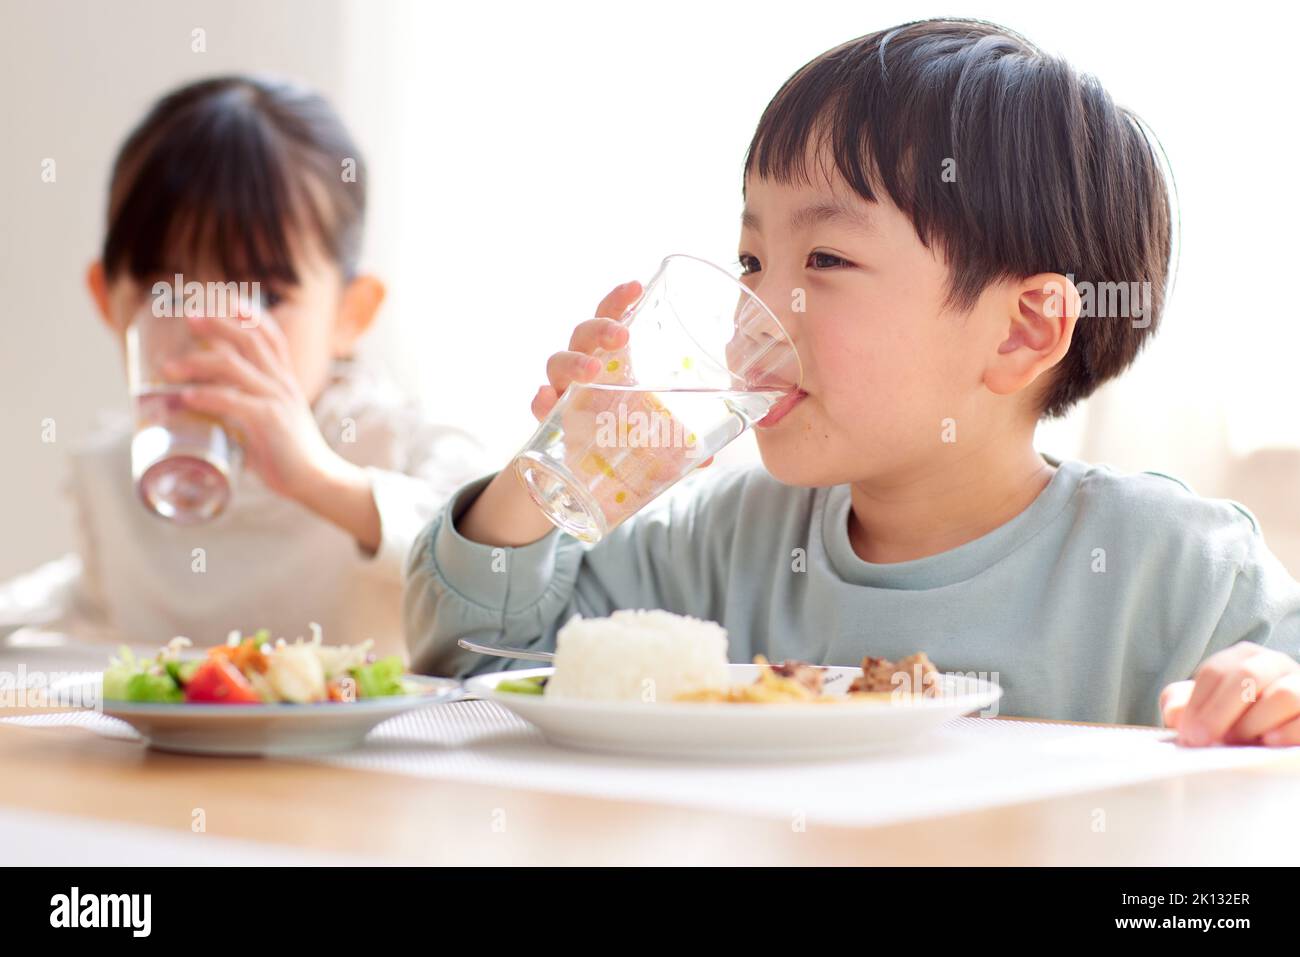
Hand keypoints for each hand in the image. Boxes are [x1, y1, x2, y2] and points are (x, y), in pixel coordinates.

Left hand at [166, 307, 380, 551]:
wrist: (316, 480)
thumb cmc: (288, 454)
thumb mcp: (270, 421)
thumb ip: (242, 409)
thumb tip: (203, 409)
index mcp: (285, 380)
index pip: (270, 335)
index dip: (247, 314)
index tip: (221, 300)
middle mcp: (282, 383)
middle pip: (250, 340)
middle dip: (217, 324)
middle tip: (187, 317)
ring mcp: (277, 400)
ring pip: (234, 367)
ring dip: (197, 363)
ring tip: (167, 369)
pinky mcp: (269, 421)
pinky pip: (232, 401)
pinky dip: (205, 397)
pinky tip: (184, 398)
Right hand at [530, 280, 712, 466]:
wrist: (584, 469)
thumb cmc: (621, 431)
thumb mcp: (652, 428)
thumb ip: (676, 436)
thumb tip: (707, 458)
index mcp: (610, 356)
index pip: (611, 317)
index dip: (619, 300)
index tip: (636, 286)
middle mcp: (583, 365)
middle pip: (583, 334)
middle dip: (600, 328)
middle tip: (623, 336)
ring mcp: (563, 389)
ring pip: (558, 363)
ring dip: (574, 362)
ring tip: (592, 370)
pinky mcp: (548, 418)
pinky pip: (540, 406)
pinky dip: (541, 402)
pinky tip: (546, 400)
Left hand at [1159, 641, 1299, 745]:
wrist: (1274, 730)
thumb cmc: (1235, 718)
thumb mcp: (1205, 707)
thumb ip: (1182, 705)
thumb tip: (1175, 714)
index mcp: (1244, 658)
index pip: (1215, 672)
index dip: (1197, 704)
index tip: (1187, 734)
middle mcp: (1276, 664)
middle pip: (1246, 676)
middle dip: (1219, 712)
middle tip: (1203, 741)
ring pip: (1283, 695)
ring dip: (1254, 723)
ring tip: (1237, 743)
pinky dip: (1286, 733)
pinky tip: (1268, 743)